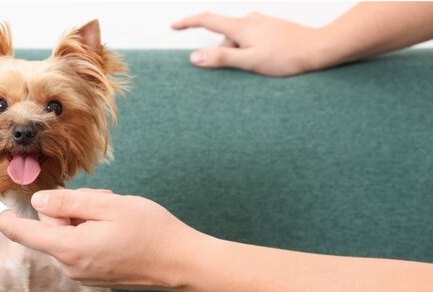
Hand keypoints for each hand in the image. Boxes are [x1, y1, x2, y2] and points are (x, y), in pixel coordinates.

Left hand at [0, 189, 212, 290]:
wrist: (181, 262)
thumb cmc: (150, 231)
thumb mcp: (106, 206)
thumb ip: (68, 204)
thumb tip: (40, 203)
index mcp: (70, 248)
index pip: (25, 233)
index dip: (2, 216)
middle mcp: (72, 266)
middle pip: (51, 227)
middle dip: (71, 208)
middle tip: (102, 202)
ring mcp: (84, 272)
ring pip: (68, 233)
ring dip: (85, 218)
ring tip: (115, 216)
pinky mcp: (95, 273)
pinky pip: (81, 244)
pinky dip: (93, 231)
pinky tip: (118, 229)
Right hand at [172, 12, 324, 76]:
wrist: (318, 49)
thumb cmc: (286, 57)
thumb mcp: (249, 62)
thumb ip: (221, 58)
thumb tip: (194, 56)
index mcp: (241, 27)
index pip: (207, 20)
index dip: (188, 23)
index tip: (174, 26)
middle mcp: (250, 19)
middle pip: (225, 36)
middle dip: (225, 53)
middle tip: (242, 71)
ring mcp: (262, 22)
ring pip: (239, 39)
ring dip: (241, 54)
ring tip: (260, 67)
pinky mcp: (272, 27)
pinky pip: (252, 39)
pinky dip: (251, 50)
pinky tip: (267, 61)